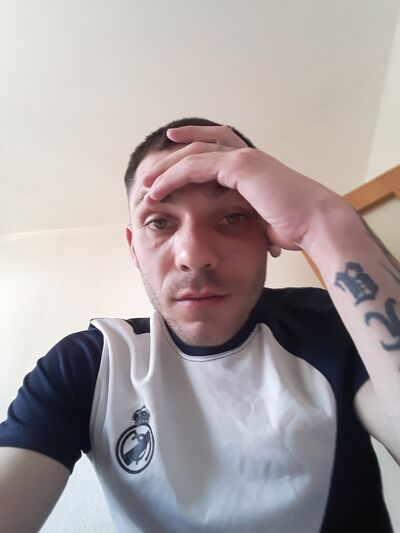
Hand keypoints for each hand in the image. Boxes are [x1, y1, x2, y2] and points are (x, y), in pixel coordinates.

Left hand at [141, 125, 346, 251]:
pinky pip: (196, 167)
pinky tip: (158, 189)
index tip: (173, 149)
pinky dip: (174, 177)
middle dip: (172, 157)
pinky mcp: (239, 167)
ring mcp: (243, 158)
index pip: (219, 146)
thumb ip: (249, 215)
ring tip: (146, 183)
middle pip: (200, 146)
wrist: (315, 223)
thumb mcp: (264, 219)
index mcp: (253, 167)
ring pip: (194, 154)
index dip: (195, 145)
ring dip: (166, 168)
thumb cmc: (295, 226)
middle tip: (149, 172)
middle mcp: (247, 156)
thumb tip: (251, 229)